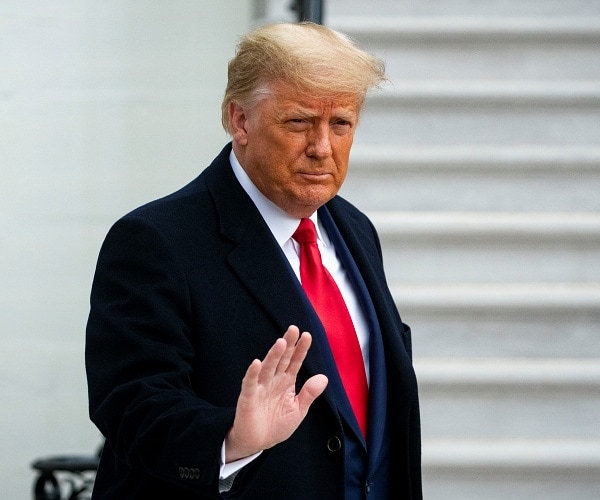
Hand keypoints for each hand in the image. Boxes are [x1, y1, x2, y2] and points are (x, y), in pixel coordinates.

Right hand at [224, 325, 327, 462]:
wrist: (257, 442)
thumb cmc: (276, 424)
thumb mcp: (298, 410)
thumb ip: (309, 394)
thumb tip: (324, 377)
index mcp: (286, 381)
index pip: (295, 362)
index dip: (300, 349)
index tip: (307, 335)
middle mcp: (273, 380)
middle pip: (281, 359)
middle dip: (288, 345)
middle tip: (293, 329)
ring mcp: (261, 387)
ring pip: (268, 367)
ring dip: (274, 355)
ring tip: (281, 342)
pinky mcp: (248, 397)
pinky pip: (250, 384)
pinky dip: (253, 374)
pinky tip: (256, 363)